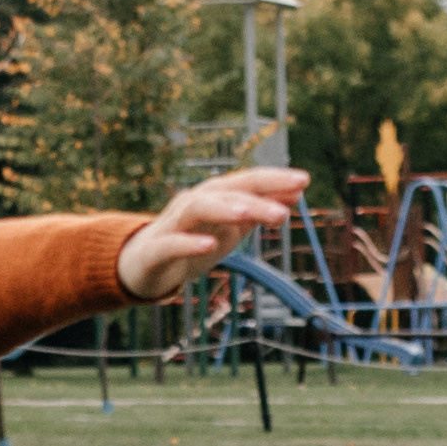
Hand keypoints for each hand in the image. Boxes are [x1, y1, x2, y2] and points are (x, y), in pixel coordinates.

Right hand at [117, 165, 308, 300]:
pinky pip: (172, 242)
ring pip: (198, 207)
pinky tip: (209, 247)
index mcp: (215, 197)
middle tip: (285, 212)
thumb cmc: (191, 242)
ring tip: (247, 214)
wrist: (142, 265)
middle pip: (227, 192)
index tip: (304, 181)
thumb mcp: (231, 228)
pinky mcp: (155, 249)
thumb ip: (260, 211)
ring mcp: (173, 224)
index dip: (274, 179)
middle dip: (256, 197)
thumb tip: (296, 193)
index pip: (247, 182)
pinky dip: (190, 242)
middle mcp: (194, 202)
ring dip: (223, 208)